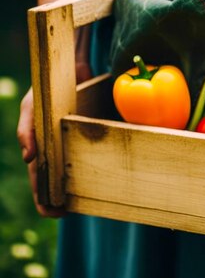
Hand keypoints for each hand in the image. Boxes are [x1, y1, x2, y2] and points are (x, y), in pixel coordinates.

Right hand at [17, 0, 101, 216]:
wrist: (71, 63)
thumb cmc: (47, 86)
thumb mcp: (33, 106)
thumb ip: (28, 129)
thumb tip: (31, 158)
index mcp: (41, 143)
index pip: (40, 176)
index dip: (43, 195)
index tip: (52, 211)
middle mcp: (58, 145)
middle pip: (56, 179)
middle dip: (56, 198)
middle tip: (64, 214)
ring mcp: (74, 140)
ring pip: (74, 169)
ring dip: (76, 188)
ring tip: (81, 205)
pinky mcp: (93, 132)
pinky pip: (92, 153)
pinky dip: (94, 167)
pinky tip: (103, 178)